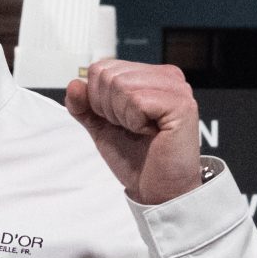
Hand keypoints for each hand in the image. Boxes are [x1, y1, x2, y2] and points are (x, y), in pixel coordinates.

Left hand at [65, 60, 204, 206]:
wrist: (158, 189)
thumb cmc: (137, 158)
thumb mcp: (101, 126)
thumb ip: (84, 105)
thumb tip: (74, 84)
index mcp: (150, 75)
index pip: (102, 67)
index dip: (98, 99)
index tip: (119, 120)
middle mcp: (167, 76)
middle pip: (108, 75)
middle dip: (108, 108)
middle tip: (131, 128)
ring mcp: (177, 88)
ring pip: (121, 85)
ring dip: (122, 116)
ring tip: (142, 130)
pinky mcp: (181, 104)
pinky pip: (136, 100)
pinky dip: (134, 122)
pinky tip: (151, 133)